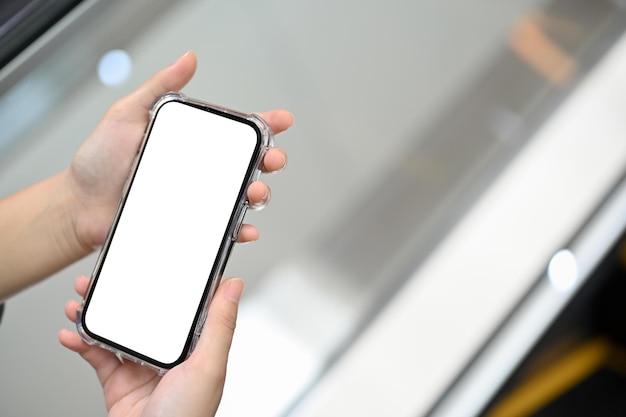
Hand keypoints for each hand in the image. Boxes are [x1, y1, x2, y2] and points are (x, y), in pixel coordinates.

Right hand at [60, 275, 242, 416]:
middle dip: (125, 294)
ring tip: (82, 298)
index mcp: (196, 348)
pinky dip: (81, 342)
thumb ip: (220, 324)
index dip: (170, 283)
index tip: (157, 261)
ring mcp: (143, 369)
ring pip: (119, 331)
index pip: (185, 307)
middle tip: (106, 276)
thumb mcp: (208, 365)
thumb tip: (234, 285)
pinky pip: (97, 356)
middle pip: (146, 315)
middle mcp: (170, 356)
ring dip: (98, 313)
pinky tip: (71, 331)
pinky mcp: (119, 384)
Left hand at [65, 50, 292, 250]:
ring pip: (242, 196)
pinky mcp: (191, 226)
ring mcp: (197, 200)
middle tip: (271, 159)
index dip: (264, 125)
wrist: (79, 205)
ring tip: (254, 190)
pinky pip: (223, 230)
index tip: (281, 120)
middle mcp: (200, 171)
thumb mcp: (127, 114)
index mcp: (192, 143)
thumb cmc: (99, 160)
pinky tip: (244, 228)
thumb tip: (188, 58)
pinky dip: (240, 230)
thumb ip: (160, 87)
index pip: (236, 131)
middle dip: (270, 160)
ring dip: (259, 193)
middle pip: (249, 164)